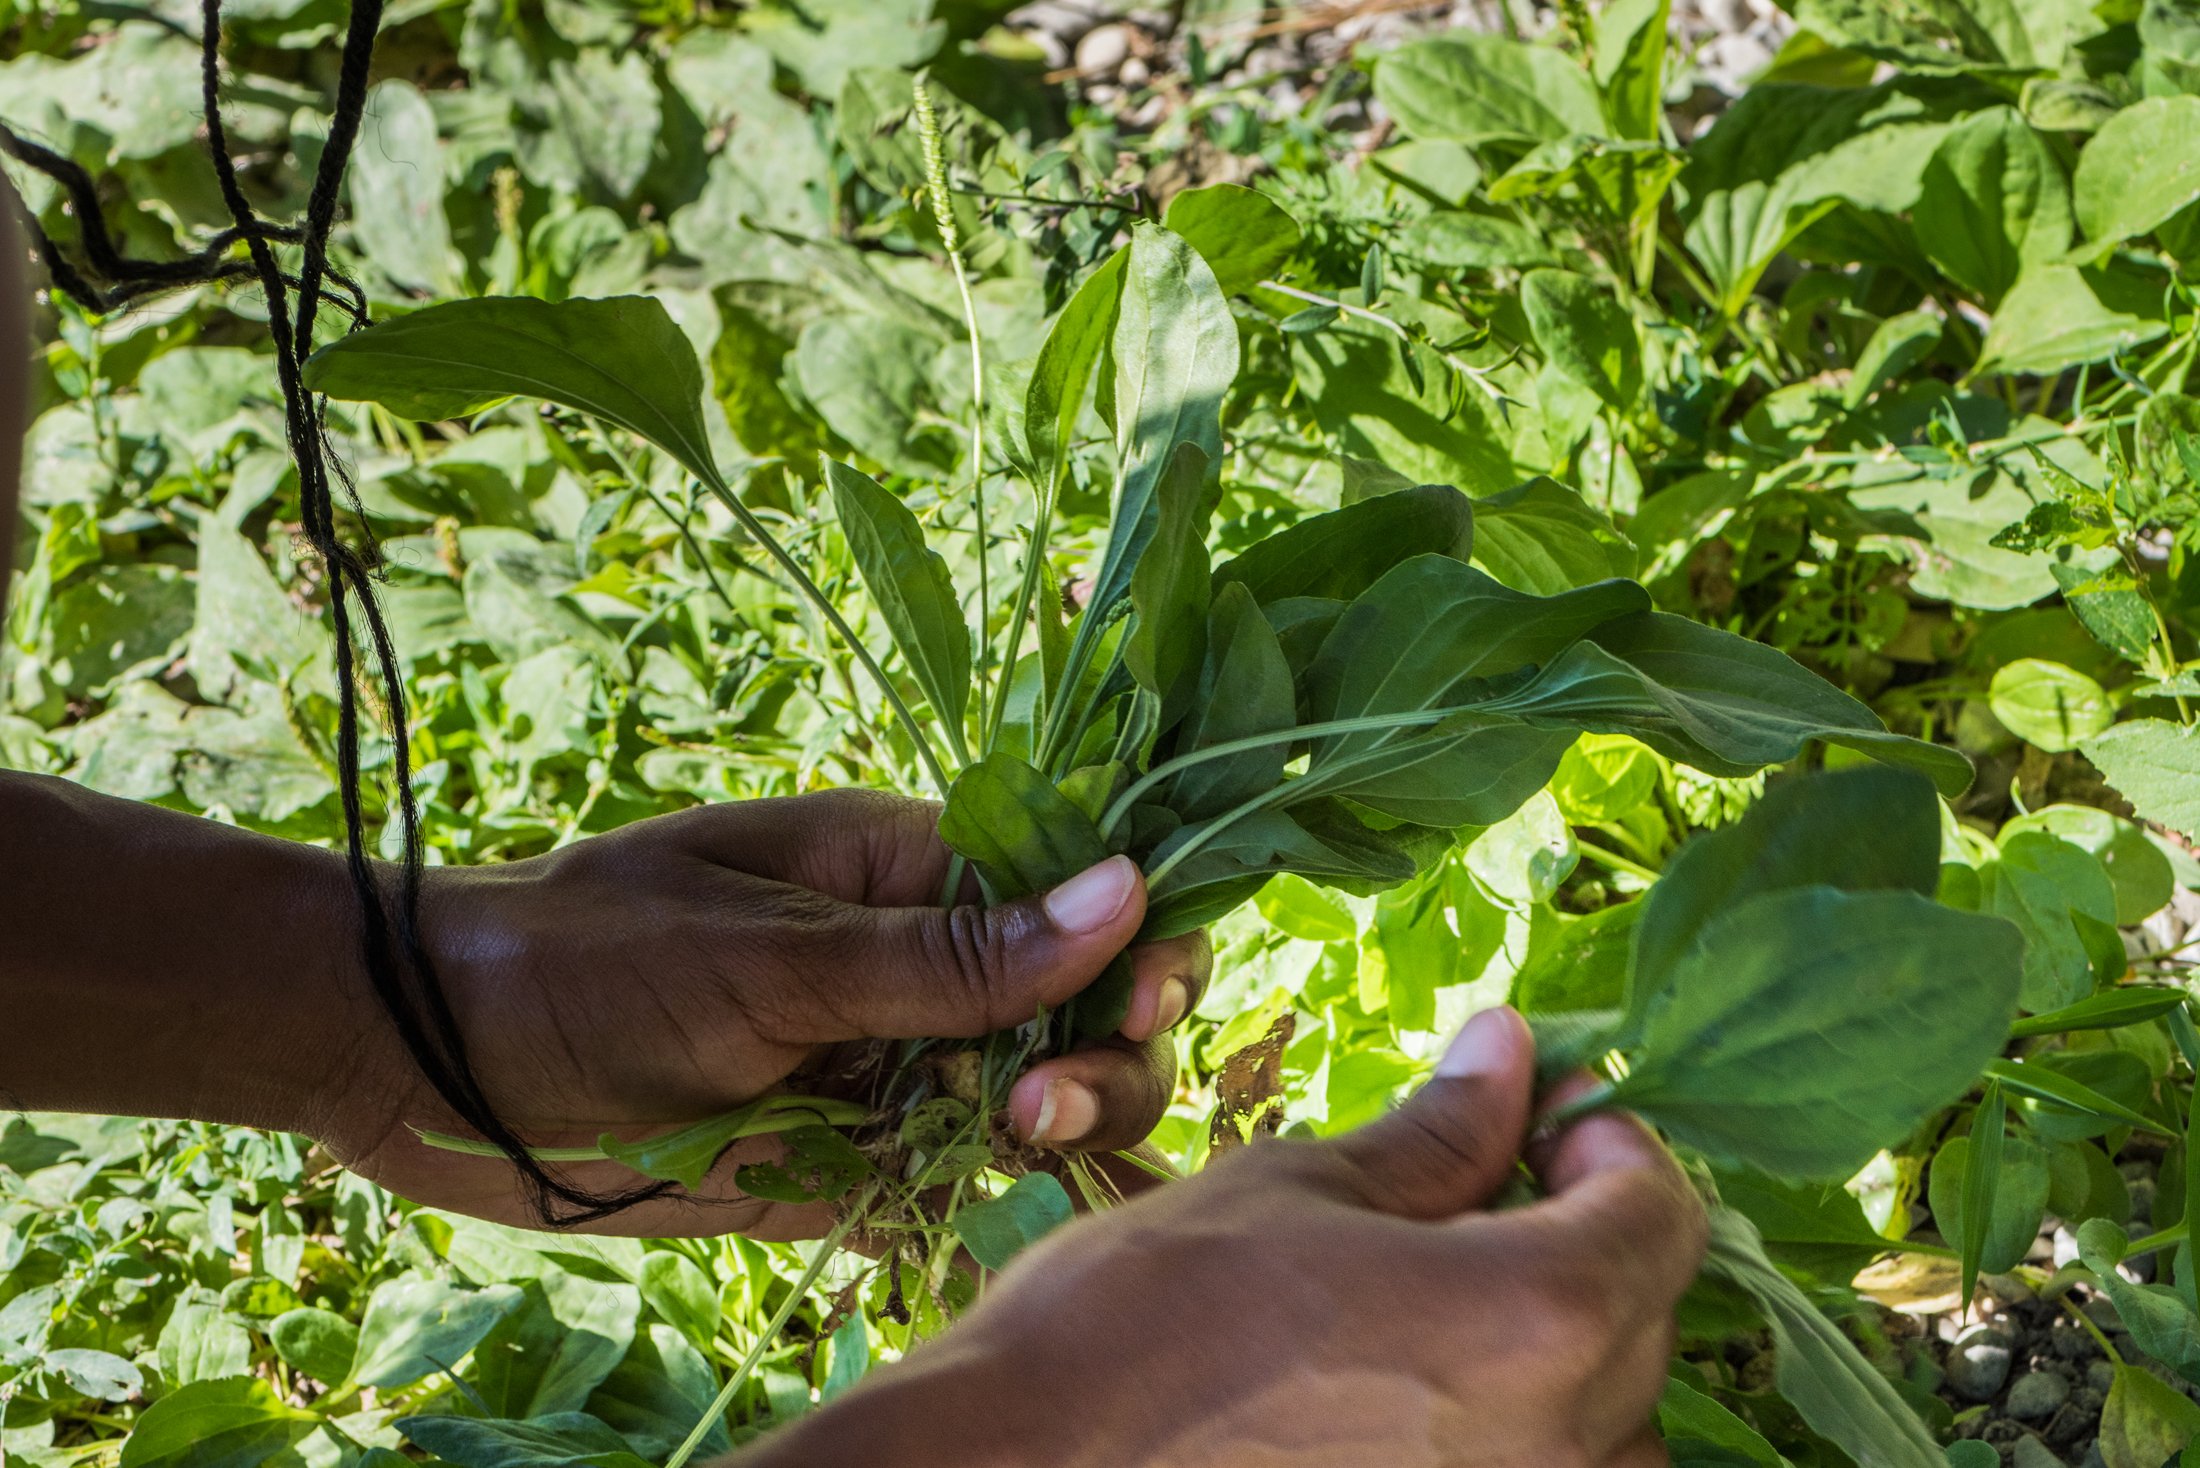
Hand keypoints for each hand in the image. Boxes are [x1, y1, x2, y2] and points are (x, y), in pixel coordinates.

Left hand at [313, 789, 1210, 1237]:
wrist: (428, 1063)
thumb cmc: (587, 957)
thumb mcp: (770, 950)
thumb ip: (947, 952)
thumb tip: (1126, 888)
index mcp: (907, 872)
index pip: (1076, 892)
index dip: (1135, 942)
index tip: (1139, 997)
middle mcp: (917, 972)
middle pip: (1081, 1011)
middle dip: (1107, 1053)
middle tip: (1044, 1098)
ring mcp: (885, 1072)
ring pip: (1035, 1105)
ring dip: (1062, 1128)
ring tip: (1007, 1137)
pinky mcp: (841, 1167)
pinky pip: (951, 1189)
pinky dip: (992, 1210)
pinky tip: (1009, 1228)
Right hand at [743, 1007, 1706, 1467]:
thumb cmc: (1147, 1320)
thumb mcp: (1300, 1190)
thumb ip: (1441, 1135)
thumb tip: (1515, 1056)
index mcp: (1536, 1318)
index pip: (1658, 1213)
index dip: (1612, 1141)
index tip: (1550, 1112)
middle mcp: (1564, 1447)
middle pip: (1643, 1317)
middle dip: (1582, 1233)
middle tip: (1483, 1181)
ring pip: (1606, 1419)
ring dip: (1557, 1343)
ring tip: (1438, 1292)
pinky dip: (1510, 1424)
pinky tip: (1407, 1382)